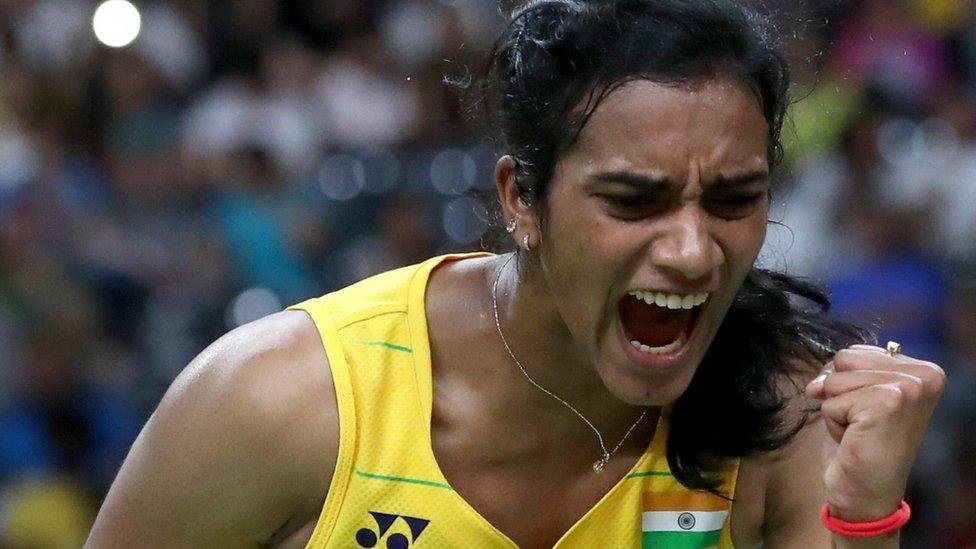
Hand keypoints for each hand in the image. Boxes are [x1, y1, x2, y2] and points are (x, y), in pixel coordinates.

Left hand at [804, 343, 944, 520]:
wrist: (865, 494)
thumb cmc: (859, 444)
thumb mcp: (855, 395)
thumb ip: (844, 371)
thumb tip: (818, 380)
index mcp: (922, 370)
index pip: (854, 351)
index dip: (844, 382)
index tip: (866, 412)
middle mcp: (924, 376)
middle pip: (844, 359)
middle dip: (839, 392)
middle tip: (860, 424)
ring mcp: (908, 389)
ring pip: (835, 378)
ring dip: (836, 408)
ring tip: (859, 431)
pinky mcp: (887, 403)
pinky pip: (831, 400)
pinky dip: (833, 422)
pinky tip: (855, 440)